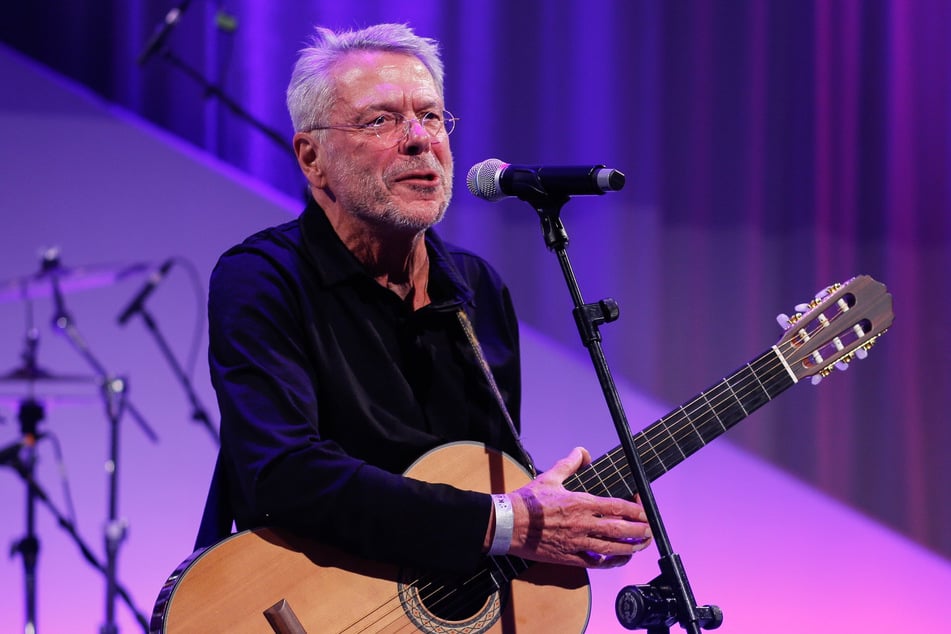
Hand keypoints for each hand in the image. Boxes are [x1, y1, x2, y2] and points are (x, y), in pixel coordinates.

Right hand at [507, 447, 651, 567]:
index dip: (635, 509)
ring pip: (612, 548)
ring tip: (643, 544)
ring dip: (631, 547)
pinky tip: (620, 559)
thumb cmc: (527, 502)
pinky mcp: (569, 558)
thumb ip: (570, 463)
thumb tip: (584, 452)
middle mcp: (582, 524)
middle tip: (651, 529)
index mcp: (580, 503)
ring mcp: (577, 543)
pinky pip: (596, 563)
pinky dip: (611, 562)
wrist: (508, 525)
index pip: (616, 507)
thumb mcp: (550, 476)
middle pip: (620, 530)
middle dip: (640, 530)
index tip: (644, 510)